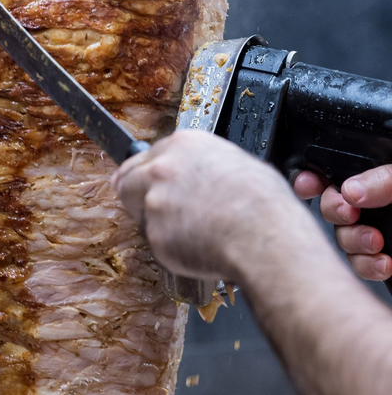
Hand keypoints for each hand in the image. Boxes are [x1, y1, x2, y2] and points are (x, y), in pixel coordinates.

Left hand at [112, 130, 307, 282]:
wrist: (266, 238)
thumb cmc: (263, 204)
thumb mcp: (237, 162)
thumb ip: (202, 164)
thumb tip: (200, 173)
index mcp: (183, 145)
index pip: (145, 157)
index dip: (146, 174)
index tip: (142, 182)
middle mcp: (162, 169)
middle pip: (127, 180)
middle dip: (135, 195)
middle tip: (148, 210)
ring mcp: (155, 201)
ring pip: (142, 214)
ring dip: (158, 224)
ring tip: (193, 231)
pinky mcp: (155, 234)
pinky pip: (158, 243)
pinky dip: (172, 249)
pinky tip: (199, 246)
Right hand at [295, 167, 391, 281]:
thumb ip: (383, 178)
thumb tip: (349, 190)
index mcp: (374, 180)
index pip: (332, 174)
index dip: (312, 179)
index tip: (306, 185)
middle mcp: (371, 206)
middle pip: (330, 207)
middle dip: (334, 211)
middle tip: (350, 214)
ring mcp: (376, 233)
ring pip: (342, 238)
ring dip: (352, 241)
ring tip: (375, 242)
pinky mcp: (382, 259)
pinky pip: (360, 264)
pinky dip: (367, 266)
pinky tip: (383, 263)